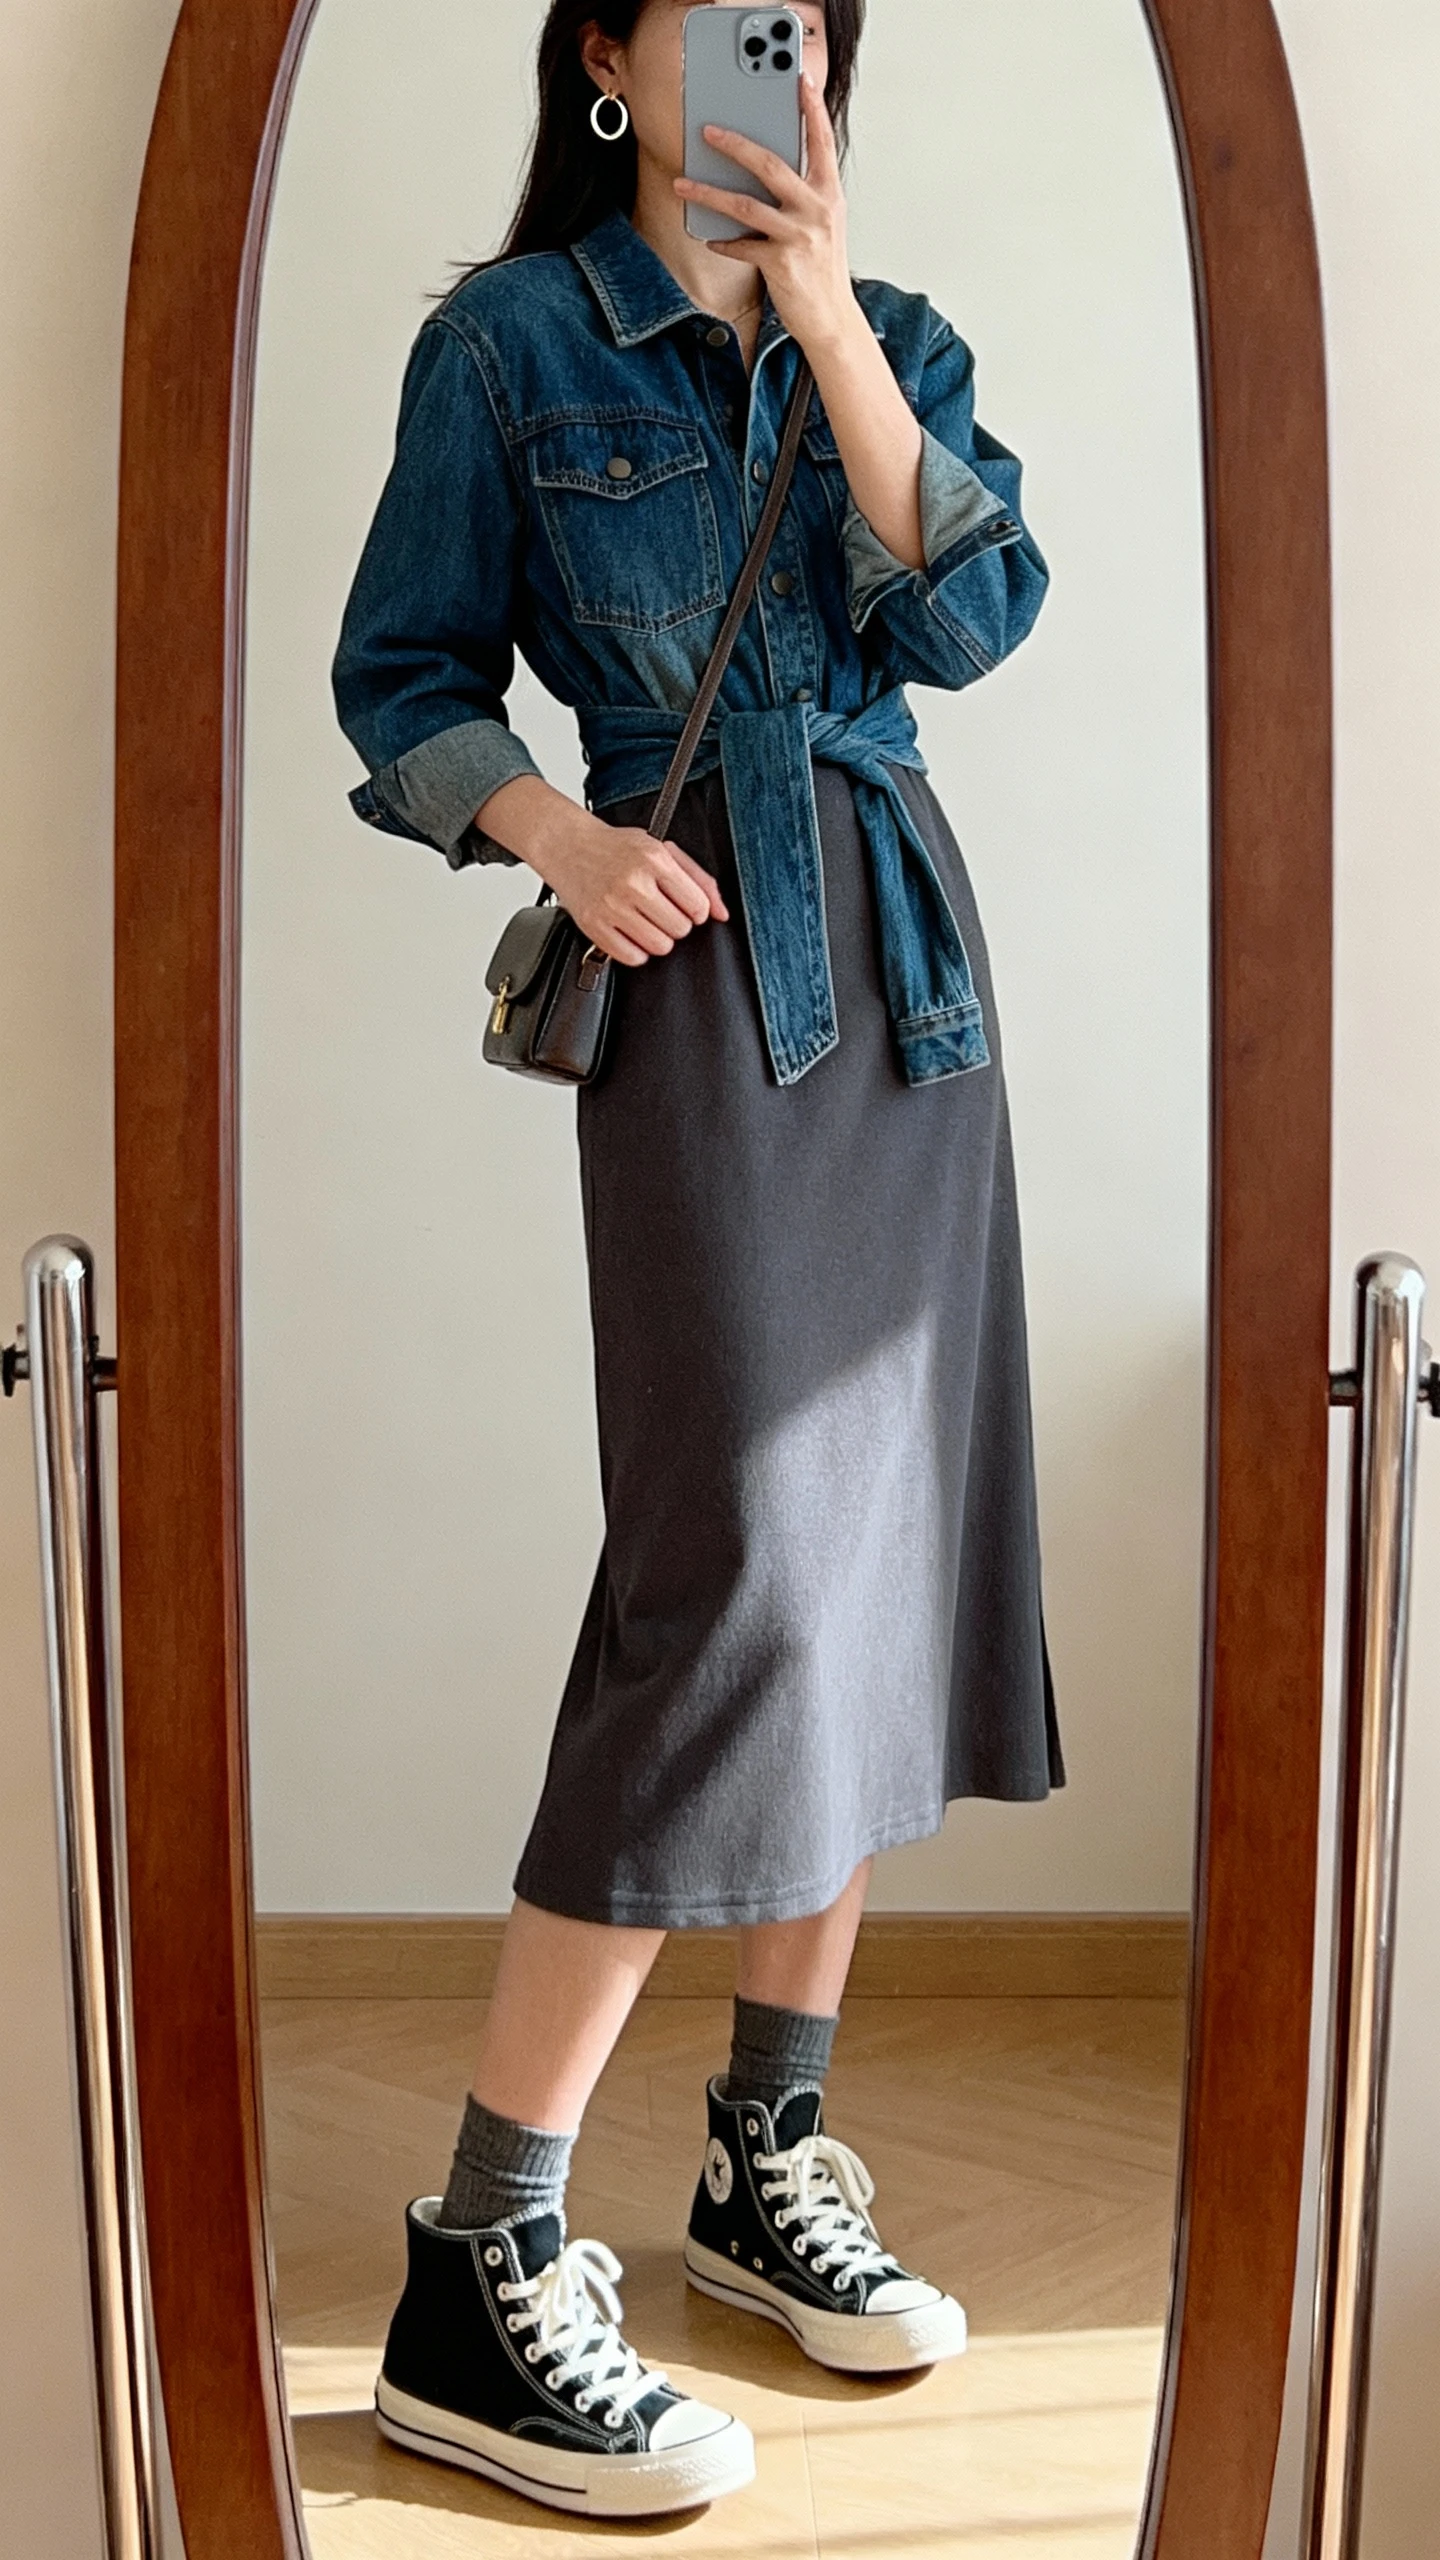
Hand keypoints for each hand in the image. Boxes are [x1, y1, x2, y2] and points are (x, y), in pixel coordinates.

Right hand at [475, 776, 728, 966]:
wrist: (568, 845)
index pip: (697, 906)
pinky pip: (632, 957)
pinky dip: (637, 950)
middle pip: (680, 929)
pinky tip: (630, 932)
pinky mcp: (594, 925)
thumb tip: (722, 913)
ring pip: (660, 946)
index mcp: (655, 860)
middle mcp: (633, 883)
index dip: (696, 910)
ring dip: (658, 938)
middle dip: (676, 923)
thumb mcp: (662, 850)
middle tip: (661, 910)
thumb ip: (699, 879)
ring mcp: (612, 906)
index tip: (685, 905)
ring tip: (645, 920)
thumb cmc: (618, 848)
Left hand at [674, 69, 857, 357]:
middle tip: (707, 131)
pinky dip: (722, 240)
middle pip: (771, 164)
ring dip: (708, 192)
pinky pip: (741, 244)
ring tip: (683, 183)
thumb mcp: (823, 223)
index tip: (798, 80)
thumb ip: (803, 192)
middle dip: (735, 144)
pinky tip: (709, 236)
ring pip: (745, 204)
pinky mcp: (780, 263)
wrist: (831, 318)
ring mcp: (799, 236)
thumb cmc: (822, 268)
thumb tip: (764, 166)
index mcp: (829, 194)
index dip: (810, 108)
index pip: (821, 141)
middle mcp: (817, 210)